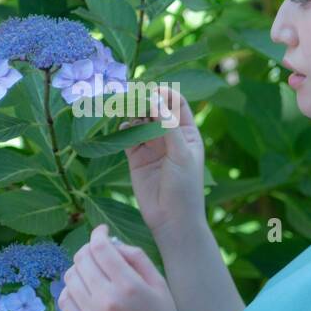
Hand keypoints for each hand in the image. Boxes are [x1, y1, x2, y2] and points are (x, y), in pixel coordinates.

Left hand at [59, 224, 191, 310]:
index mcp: (128, 285)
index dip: (98, 234)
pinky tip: (84, 290)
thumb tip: (112, 243)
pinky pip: (64, 300)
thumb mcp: (160, 285)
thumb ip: (137, 258)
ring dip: (80, 268)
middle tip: (99, 252)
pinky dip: (71, 289)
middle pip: (82, 259)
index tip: (102, 232)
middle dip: (89, 249)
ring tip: (93, 273)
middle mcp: (106, 299)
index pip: (99, 248)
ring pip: (70, 277)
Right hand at [121, 86, 205, 236]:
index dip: (165, 94)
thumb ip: (168, 126)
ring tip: (124, 107)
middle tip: (132, 94)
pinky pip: (128, 137)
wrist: (171, 220)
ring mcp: (151, 146)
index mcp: (187, 133)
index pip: (176, 104)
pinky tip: (123, 127)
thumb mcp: (181, 154)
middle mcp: (169, 136)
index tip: (152, 90)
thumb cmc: (185, 187)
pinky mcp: (135, 157)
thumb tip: (156, 98)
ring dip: (133, 112)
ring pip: (140, 121)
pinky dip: (124, 129)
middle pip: (155, 109)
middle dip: (144, 100)